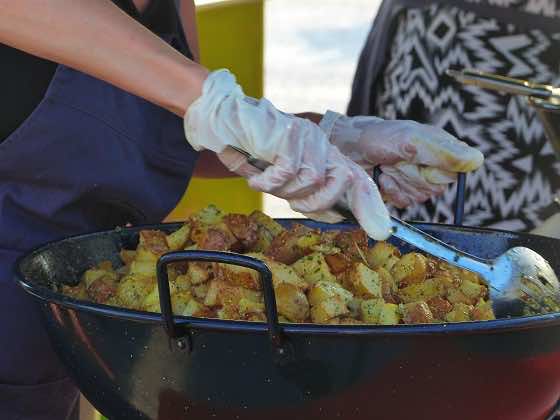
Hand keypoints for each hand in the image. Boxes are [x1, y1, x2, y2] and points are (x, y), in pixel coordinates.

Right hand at [184, 70, 391, 238]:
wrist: (230, 124)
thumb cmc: (259, 157)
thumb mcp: (289, 183)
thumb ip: (311, 197)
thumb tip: (338, 216)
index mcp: (328, 158)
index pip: (360, 181)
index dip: (370, 206)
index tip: (381, 231)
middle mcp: (324, 146)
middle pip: (343, 182)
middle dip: (317, 202)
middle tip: (291, 202)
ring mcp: (309, 137)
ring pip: (312, 180)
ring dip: (285, 190)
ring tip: (268, 182)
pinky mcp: (290, 133)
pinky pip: (286, 171)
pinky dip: (268, 182)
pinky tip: (256, 178)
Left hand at [318, 111, 483, 207]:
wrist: (348, 148)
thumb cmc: (379, 137)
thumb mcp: (411, 140)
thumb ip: (442, 151)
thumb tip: (477, 160)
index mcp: (440, 147)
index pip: (454, 172)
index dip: (433, 169)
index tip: (415, 160)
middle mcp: (431, 164)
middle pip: (436, 187)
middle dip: (413, 177)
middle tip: (397, 163)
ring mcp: (415, 179)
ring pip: (420, 196)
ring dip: (400, 184)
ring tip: (387, 168)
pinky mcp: (401, 191)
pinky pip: (405, 202)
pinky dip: (391, 192)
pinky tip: (383, 179)